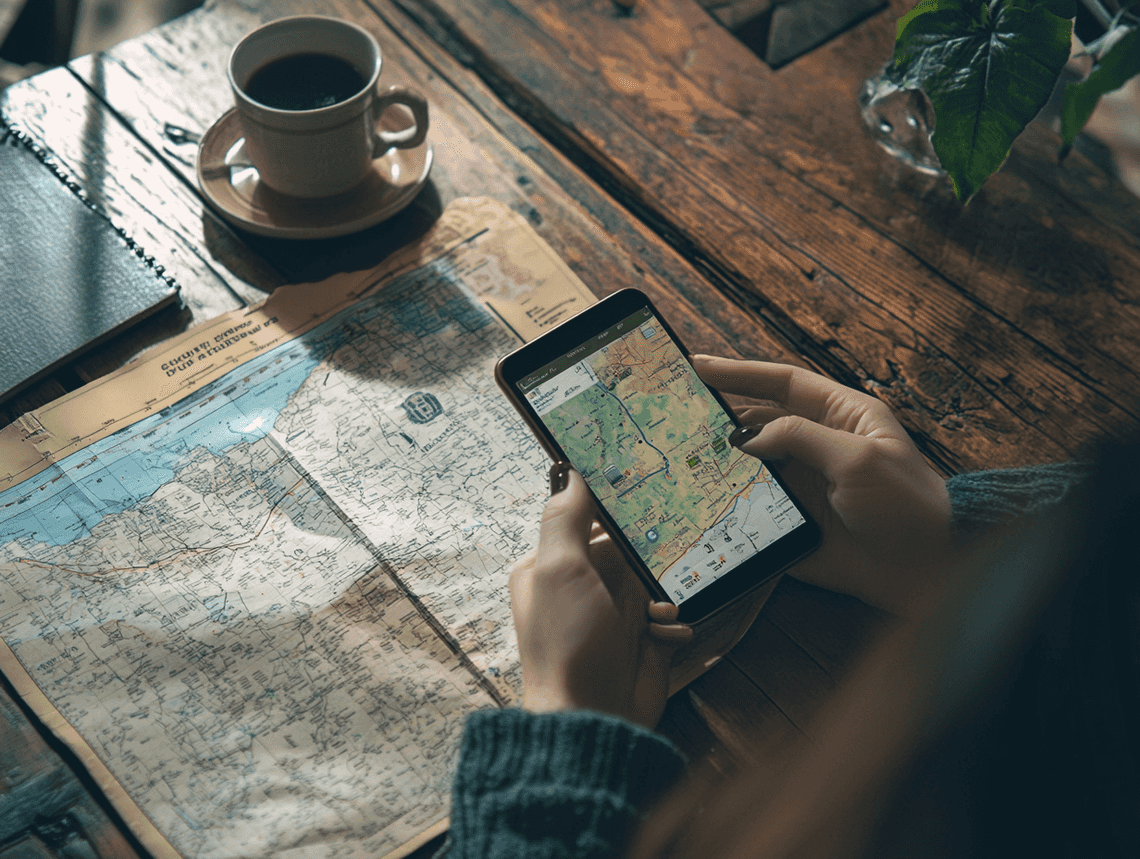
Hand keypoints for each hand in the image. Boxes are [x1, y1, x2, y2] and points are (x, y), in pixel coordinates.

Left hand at [509, 464, 691, 727]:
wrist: (593, 719)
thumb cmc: (567, 644)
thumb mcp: (559, 571)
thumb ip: (566, 520)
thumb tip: (570, 472)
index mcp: (551, 567)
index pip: (585, 519)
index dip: (614, 505)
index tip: (643, 482)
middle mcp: (581, 587)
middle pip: (624, 547)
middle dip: (646, 549)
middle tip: (666, 541)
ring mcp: (612, 615)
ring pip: (651, 579)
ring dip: (660, 593)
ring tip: (653, 613)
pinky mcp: (641, 641)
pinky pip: (667, 617)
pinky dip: (670, 624)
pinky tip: (660, 636)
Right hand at [692, 356, 951, 615]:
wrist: (927, 572)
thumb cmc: (907, 506)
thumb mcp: (858, 458)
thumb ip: (799, 437)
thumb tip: (746, 437)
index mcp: (841, 416)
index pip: (782, 383)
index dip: (739, 372)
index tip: (698, 366)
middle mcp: (817, 446)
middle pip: (758, 421)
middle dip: (719, 416)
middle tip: (676, 412)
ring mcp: (804, 485)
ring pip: (749, 466)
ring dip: (718, 461)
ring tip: (679, 454)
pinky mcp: (793, 523)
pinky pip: (752, 508)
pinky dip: (726, 504)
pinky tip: (699, 501)